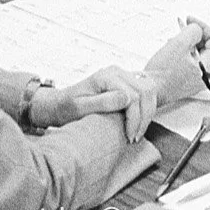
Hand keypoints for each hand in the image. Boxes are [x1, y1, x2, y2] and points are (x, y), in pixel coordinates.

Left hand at [35, 72, 150, 133]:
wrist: (60, 103)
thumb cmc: (67, 107)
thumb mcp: (79, 108)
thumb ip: (102, 103)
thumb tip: (127, 99)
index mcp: (105, 76)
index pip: (132, 95)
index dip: (134, 118)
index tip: (129, 137)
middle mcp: (116, 71)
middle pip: (144, 92)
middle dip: (143, 118)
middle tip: (134, 138)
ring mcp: (122, 74)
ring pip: (149, 91)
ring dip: (147, 113)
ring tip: (137, 133)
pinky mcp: (126, 81)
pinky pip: (146, 92)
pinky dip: (146, 109)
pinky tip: (138, 123)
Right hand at [144, 19, 209, 109]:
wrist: (149, 91)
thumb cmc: (162, 74)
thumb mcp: (180, 44)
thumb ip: (193, 31)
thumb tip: (196, 29)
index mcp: (209, 67)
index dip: (203, 26)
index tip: (191, 22)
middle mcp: (205, 76)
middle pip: (208, 47)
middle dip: (195, 34)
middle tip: (183, 27)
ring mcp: (195, 80)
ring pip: (198, 54)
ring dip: (188, 43)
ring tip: (175, 39)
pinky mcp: (185, 81)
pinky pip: (190, 62)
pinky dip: (183, 52)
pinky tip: (172, 50)